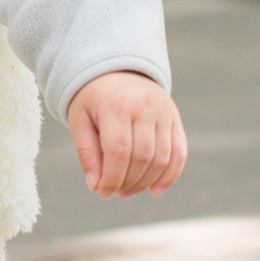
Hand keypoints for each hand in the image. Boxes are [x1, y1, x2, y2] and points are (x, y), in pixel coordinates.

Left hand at [66, 71, 186, 199]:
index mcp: (115, 105)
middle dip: (128, 182)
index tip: (103, 192)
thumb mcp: (80, 120)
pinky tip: (155, 190)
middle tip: (115, 192)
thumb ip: (87, 152)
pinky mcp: (174, 117)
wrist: (116, 68)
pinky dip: (170, 175)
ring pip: (161, 158)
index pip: (118, 152)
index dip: (112, 178)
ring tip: (128, 190)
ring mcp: (163, 111)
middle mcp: (143, 106)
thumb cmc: (93, 99)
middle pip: (141, 157)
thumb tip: (97, 187)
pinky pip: (179, 152)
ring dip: (146, 182)